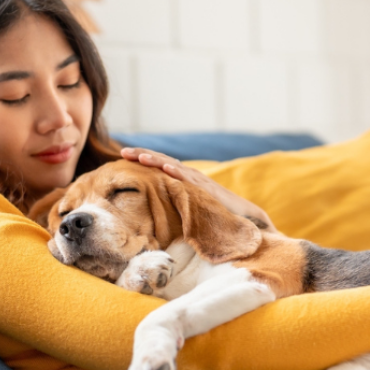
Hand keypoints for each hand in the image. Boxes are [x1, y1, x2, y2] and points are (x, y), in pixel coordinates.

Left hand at [120, 147, 276, 231]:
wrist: (245, 217)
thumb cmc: (216, 215)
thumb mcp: (190, 210)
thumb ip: (175, 207)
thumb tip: (154, 218)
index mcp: (183, 181)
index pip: (160, 166)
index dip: (143, 161)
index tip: (123, 158)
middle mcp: (190, 177)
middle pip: (163, 162)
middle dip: (143, 155)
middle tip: (123, 151)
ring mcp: (199, 182)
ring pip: (174, 167)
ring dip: (157, 160)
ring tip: (139, 156)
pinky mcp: (208, 190)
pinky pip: (191, 180)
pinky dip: (178, 172)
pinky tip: (167, 168)